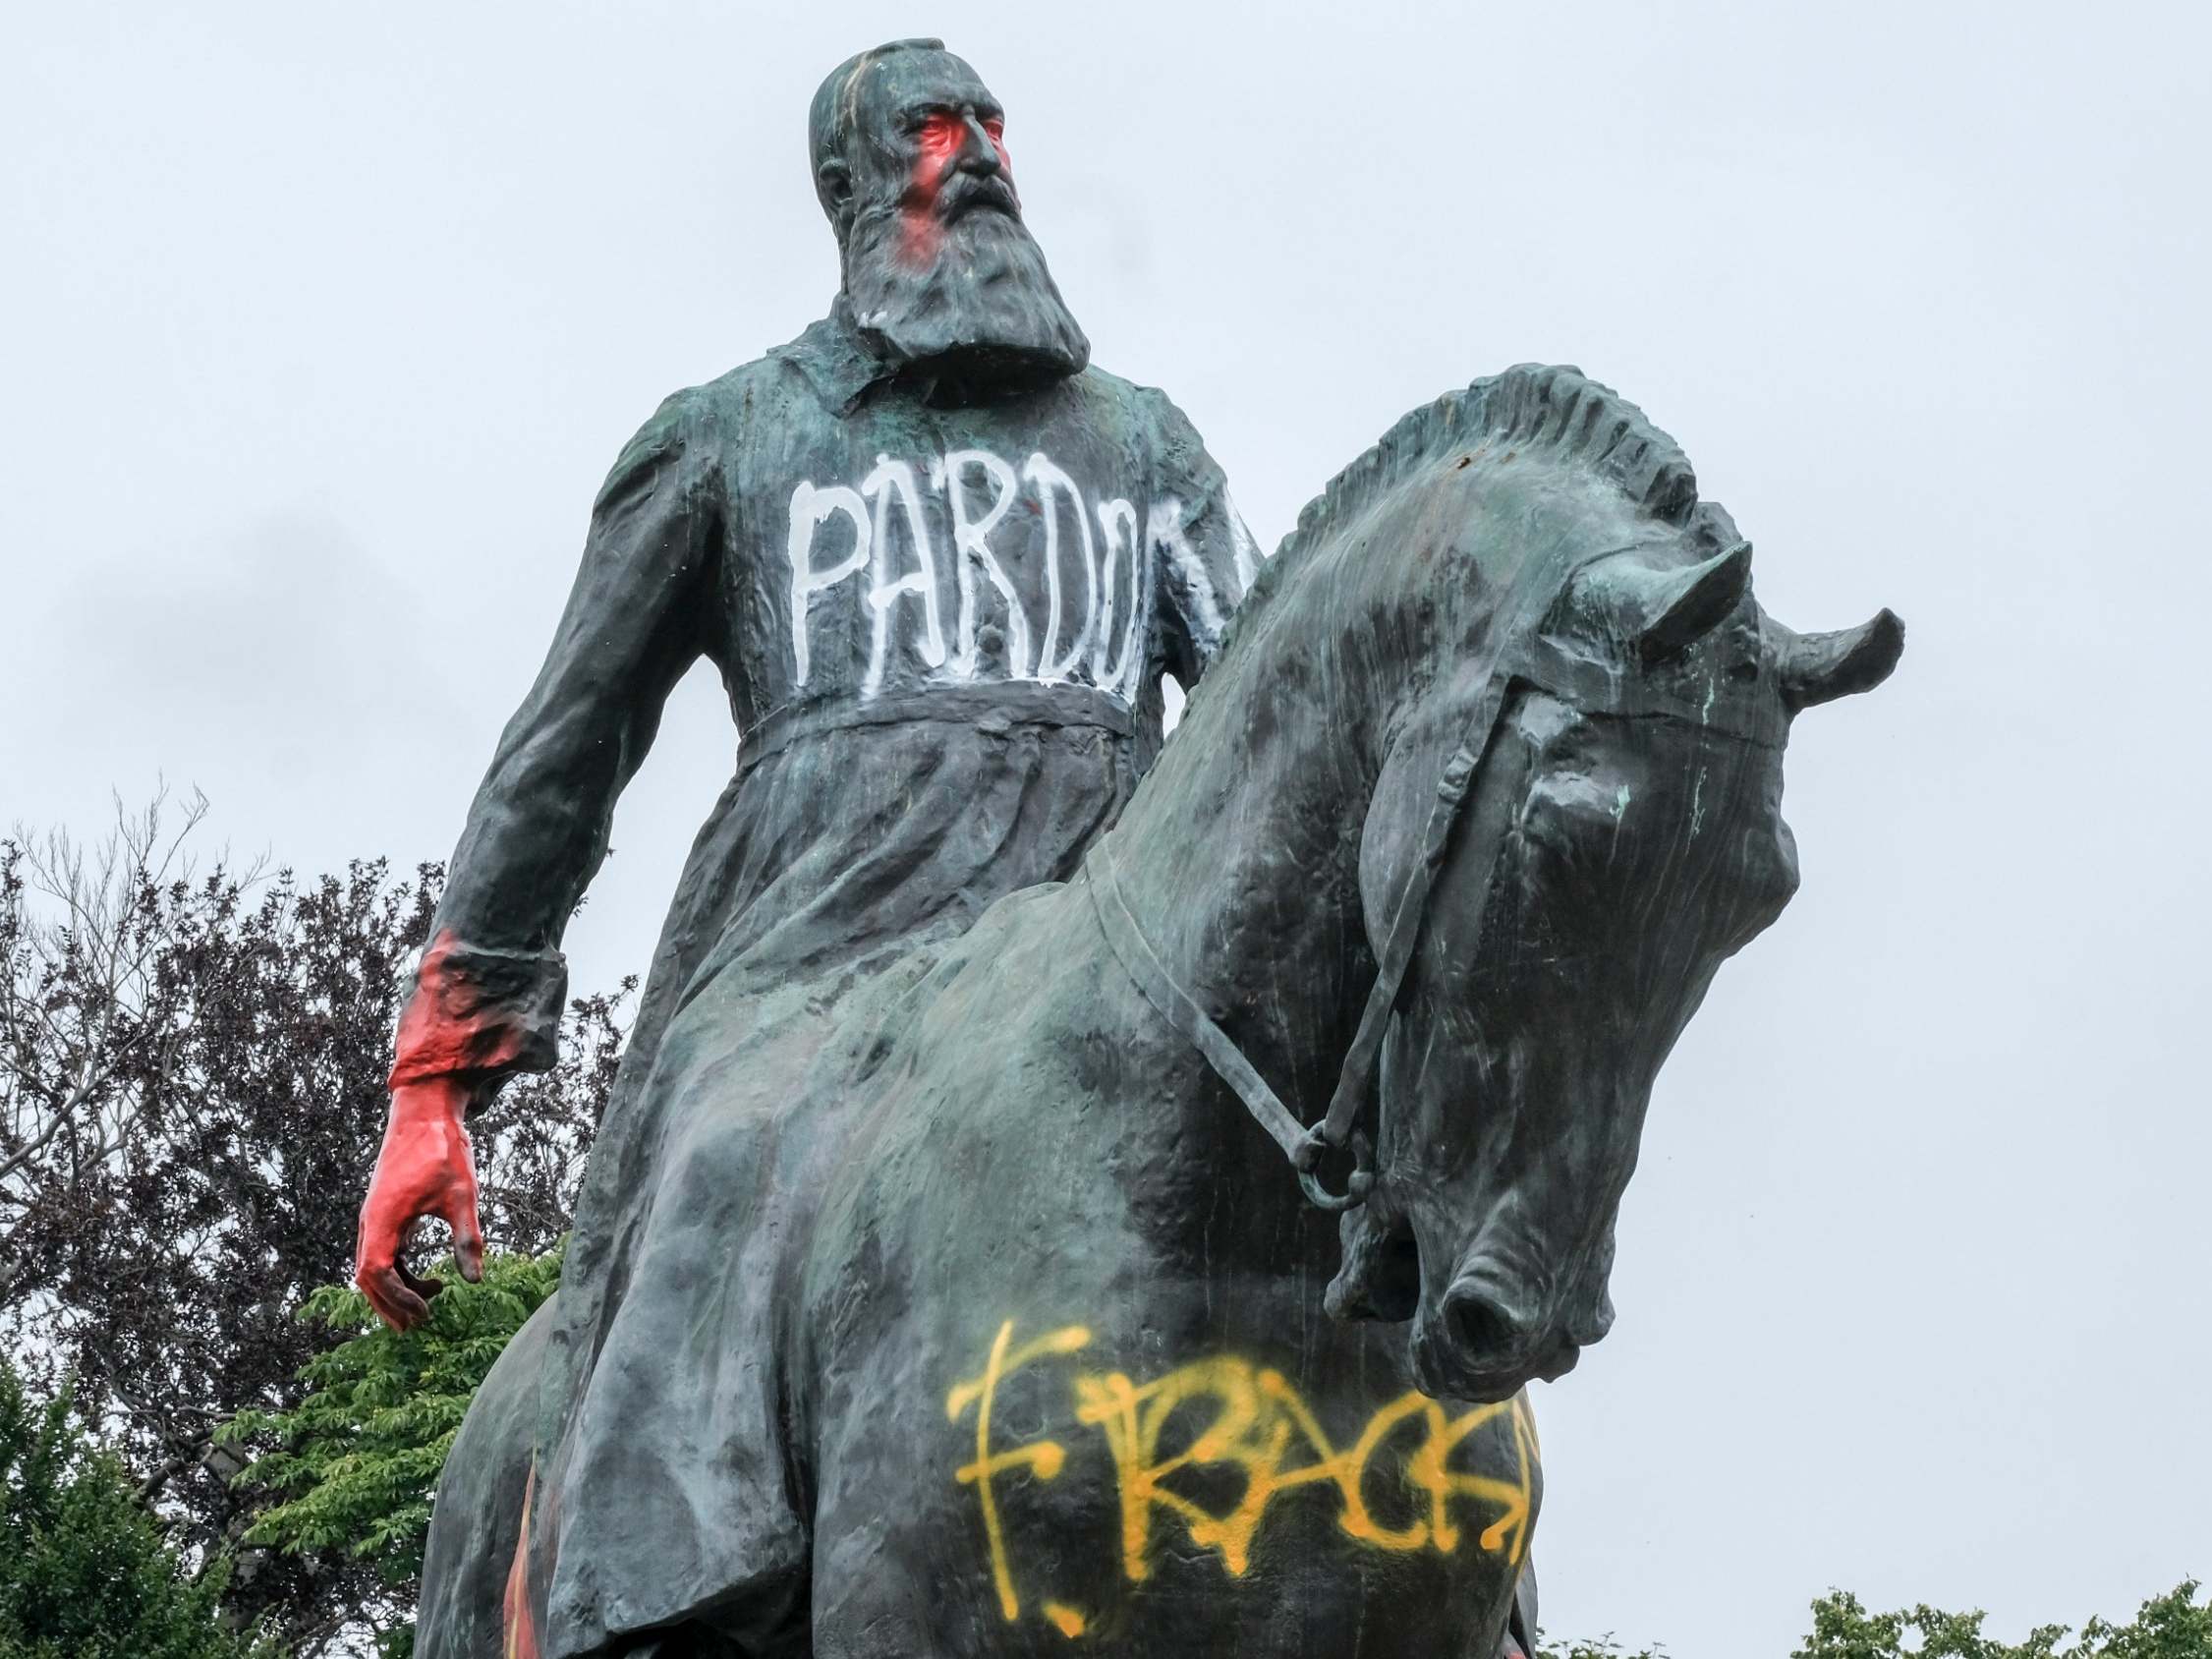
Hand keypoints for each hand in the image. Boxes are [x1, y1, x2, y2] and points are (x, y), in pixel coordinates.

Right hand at [355, 1075, 484, 1329]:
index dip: (397, 1297)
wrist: (424, 1113)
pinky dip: (400, 1272)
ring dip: (395, 1291)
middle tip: (420, 1325)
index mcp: (384, 1218)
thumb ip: (467, 1237)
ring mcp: (374, 1216)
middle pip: (366, 1277)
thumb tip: (475, 1281)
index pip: (377, 1272)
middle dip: (390, 1305)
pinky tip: (429, 1279)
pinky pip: (383, 1252)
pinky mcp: (383, 1212)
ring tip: (428, 1307)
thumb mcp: (462, 1194)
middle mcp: (371, 1220)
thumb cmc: (443, 1150)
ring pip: (372, 1266)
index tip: (425, 1311)